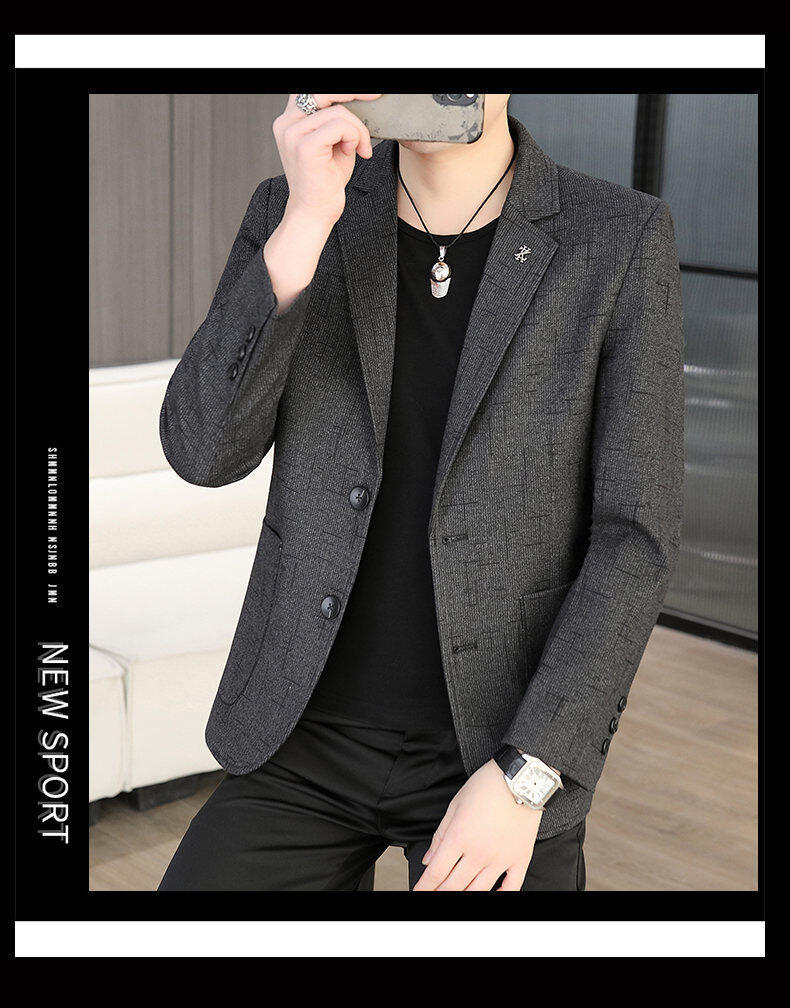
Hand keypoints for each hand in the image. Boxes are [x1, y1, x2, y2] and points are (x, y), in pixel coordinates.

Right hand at [273, 93, 381, 227]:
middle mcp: (287, 123)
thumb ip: (336, 120)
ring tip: (358, 149)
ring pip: (338, 111)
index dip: (341, 89)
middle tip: (375, 101)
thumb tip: (358, 100)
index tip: (366, 91)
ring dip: (357, 130)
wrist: (315, 211)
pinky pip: (340, 125)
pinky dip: (354, 137)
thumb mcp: (333, 142)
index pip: (316, 89)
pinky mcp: (305, 146)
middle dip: (354, 95)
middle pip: (324, 91)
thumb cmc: (325, 181)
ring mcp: (293, 134)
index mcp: (290, 120)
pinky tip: (352, 152)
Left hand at [413, 759, 541, 891]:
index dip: (424, 886)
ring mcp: (501, 859)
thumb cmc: (488, 786)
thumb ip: (440, 835)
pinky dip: (501, 895)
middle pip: (454, 885)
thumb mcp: (456, 805)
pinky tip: (493, 894)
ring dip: (464, 897)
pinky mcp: (520, 858)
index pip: (436, 872)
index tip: (419, 892)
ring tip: (456, 897)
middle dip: (439, 894)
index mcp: (460, 837)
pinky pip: (512, 886)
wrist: (520, 778)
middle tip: (433, 896)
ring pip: (479, 890)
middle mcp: (479, 853)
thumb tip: (429, 859)